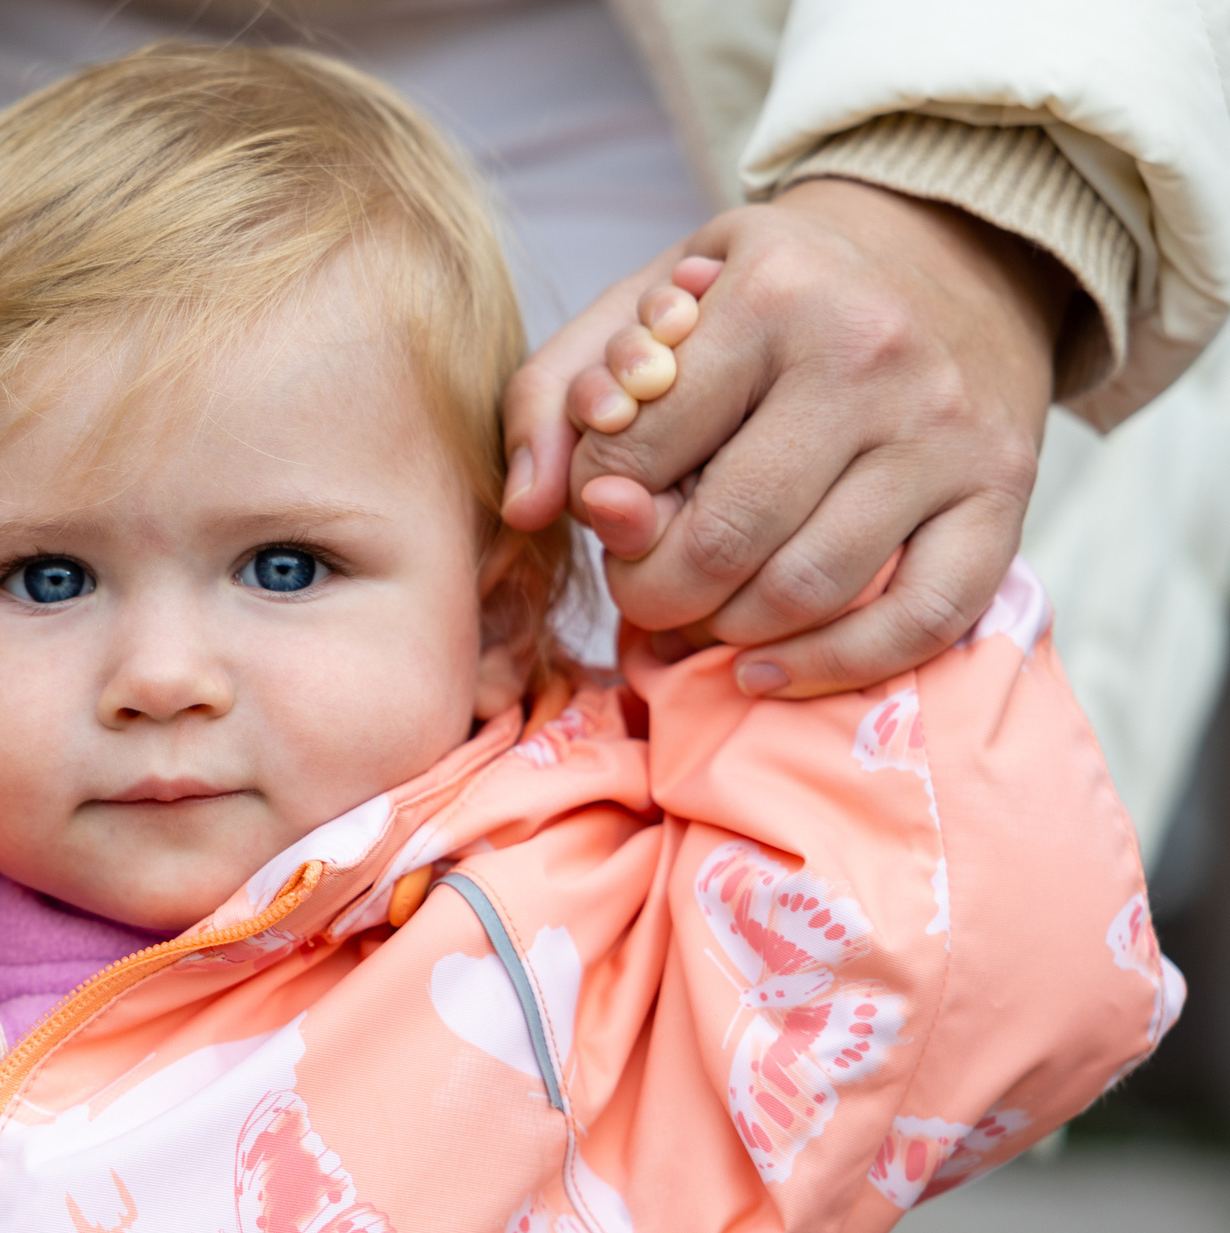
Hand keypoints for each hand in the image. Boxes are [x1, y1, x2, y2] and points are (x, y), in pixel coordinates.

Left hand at [503, 179, 1069, 694]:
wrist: (944, 261)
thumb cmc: (763, 302)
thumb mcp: (647, 306)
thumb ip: (554, 397)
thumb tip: (526, 507)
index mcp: (773, 294)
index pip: (635, 456)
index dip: (598, 504)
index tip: (609, 501)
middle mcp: (873, 356)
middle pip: (722, 542)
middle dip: (654, 590)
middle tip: (644, 581)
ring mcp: (948, 431)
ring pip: (807, 592)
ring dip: (727, 632)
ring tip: (700, 612)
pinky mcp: (1005, 496)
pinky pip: (919, 622)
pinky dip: (829, 668)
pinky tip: (763, 671)